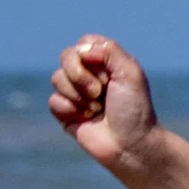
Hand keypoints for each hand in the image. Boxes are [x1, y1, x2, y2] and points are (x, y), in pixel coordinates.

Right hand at [47, 34, 158, 170]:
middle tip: (99, 93)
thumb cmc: (135, 110)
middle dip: (80, 75)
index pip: (84, 43)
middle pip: (66, 57)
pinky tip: (85, 120)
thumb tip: (82, 48)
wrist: (131, 145)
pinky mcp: (66, 112)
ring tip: (97, 110)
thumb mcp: (130, 74)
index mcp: (106, 62)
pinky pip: (53, 101)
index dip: (90, 57)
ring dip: (79, 96)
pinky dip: (69, 110)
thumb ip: (109, 50)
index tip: (107, 74)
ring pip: (57, 79)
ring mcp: (76, 92)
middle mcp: (89, 74)